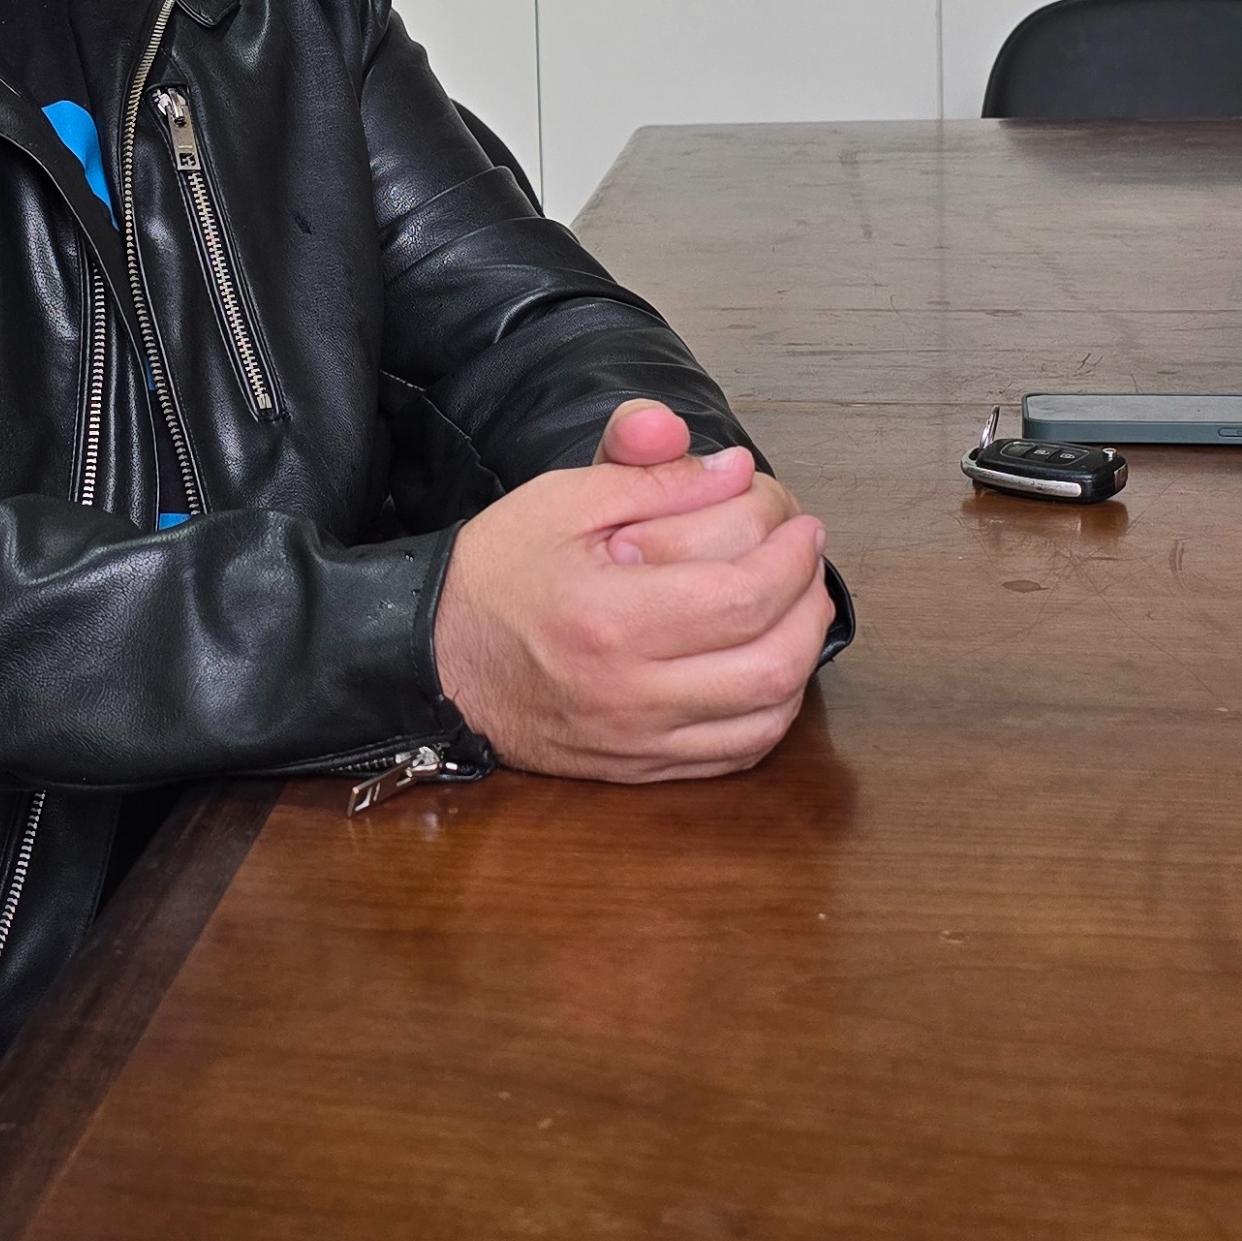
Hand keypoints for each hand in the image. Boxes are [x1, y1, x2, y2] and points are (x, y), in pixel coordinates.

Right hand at [430, 400, 833, 783]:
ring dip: (801, 659)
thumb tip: (736, 471)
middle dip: (810, 602)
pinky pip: (735, 755)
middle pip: (772, 662)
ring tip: (796, 609)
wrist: (431, 659)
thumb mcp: (559, 500)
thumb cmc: (495, 574)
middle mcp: (629, 693)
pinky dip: (771, 712)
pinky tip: (767, 669)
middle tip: (807, 563)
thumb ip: (649, 477)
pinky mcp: (637, 769)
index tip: (802, 527)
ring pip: (766, 718)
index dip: (792, 558)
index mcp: (608, 619)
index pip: (743, 595)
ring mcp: (636, 741)